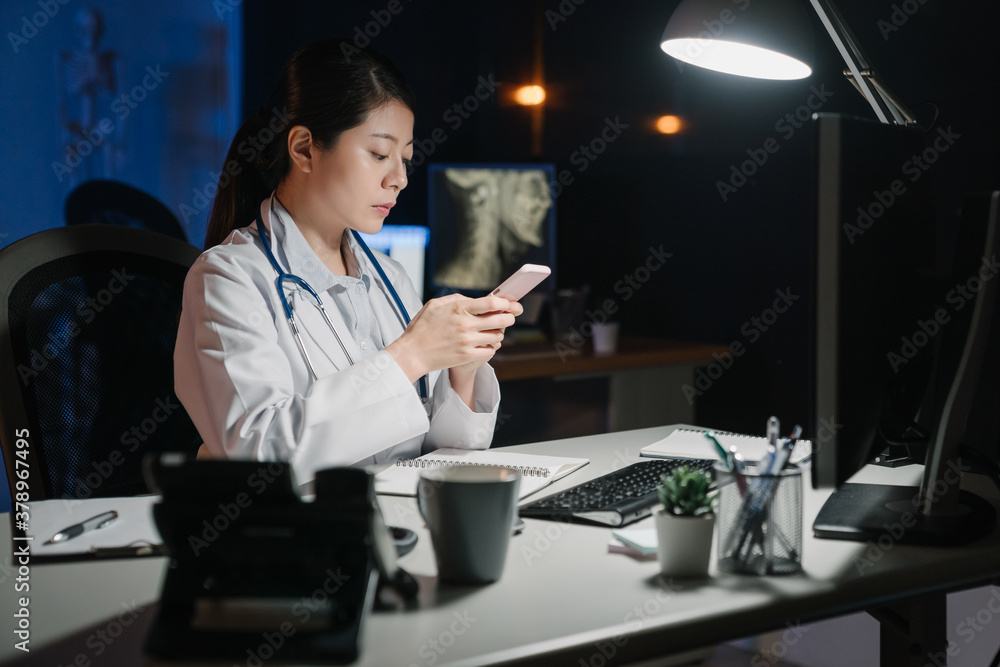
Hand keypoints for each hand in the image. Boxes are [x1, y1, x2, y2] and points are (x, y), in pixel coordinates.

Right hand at [386, 294, 520, 382]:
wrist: (412, 353)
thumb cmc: (422, 328)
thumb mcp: (435, 305)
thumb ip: (456, 299)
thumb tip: (474, 299)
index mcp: (458, 309)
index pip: (491, 303)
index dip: (505, 302)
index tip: (509, 303)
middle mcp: (465, 325)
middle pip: (500, 319)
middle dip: (510, 317)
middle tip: (510, 316)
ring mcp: (467, 342)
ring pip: (497, 336)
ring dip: (499, 333)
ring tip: (494, 331)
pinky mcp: (467, 356)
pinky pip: (490, 351)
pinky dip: (492, 347)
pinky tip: (487, 344)